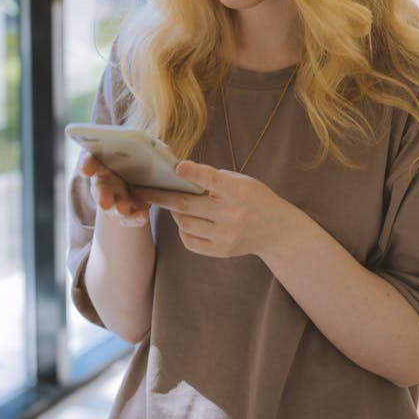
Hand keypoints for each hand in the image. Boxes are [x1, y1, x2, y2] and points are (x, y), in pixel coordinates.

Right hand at [80, 152, 149, 227]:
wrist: (146, 182)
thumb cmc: (141, 159)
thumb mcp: (146, 150)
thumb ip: (154, 148)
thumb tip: (166, 150)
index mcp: (103, 162)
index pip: (90, 160)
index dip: (87, 164)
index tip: (86, 169)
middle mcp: (103, 182)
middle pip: (99, 189)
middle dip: (102, 195)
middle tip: (104, 202)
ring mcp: (113, 199)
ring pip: (112, 206)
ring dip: (117, 209)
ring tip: (124, 210)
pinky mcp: (125, 212)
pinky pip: (128, 217)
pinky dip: (135, 218)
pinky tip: (143, 217)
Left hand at [139, 160, 288, 258]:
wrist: (277, 230)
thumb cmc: (255, 198)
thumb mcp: (242, 181)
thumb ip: (215, 179)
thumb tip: (180, 176)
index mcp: (238, 191)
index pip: (211, 180)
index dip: (192, 173)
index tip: (176, 167)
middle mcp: (232, 214)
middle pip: (187, 205)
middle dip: (161, 197)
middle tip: (141, 190)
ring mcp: (226, 236)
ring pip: (185, 223)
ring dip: (175, 213)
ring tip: (176, 205)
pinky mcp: (222, 251)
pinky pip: (190, 241)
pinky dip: (183, 230)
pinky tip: (188, 222)